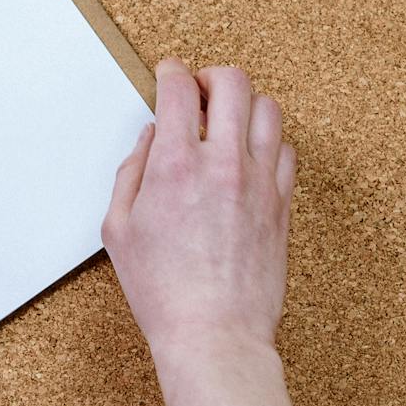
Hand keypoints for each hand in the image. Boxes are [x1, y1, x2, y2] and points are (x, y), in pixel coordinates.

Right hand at [101, 60, 297, 369]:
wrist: (214, 334)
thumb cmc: (164, 292)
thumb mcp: (119, 229)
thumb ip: (131, 172)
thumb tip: (150, 138)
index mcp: (175, 165)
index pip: (178, 88)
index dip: (170, 72)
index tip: (168, 75)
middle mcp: (223, 164)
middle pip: (233, 82)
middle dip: (212, 76)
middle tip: (200, 91)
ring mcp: (260, 182)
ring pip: (268, 109)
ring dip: (244, 105)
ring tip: (228, 121)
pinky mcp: (282, 203)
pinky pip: (286, 150)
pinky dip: (268, 142)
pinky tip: (250, 156)